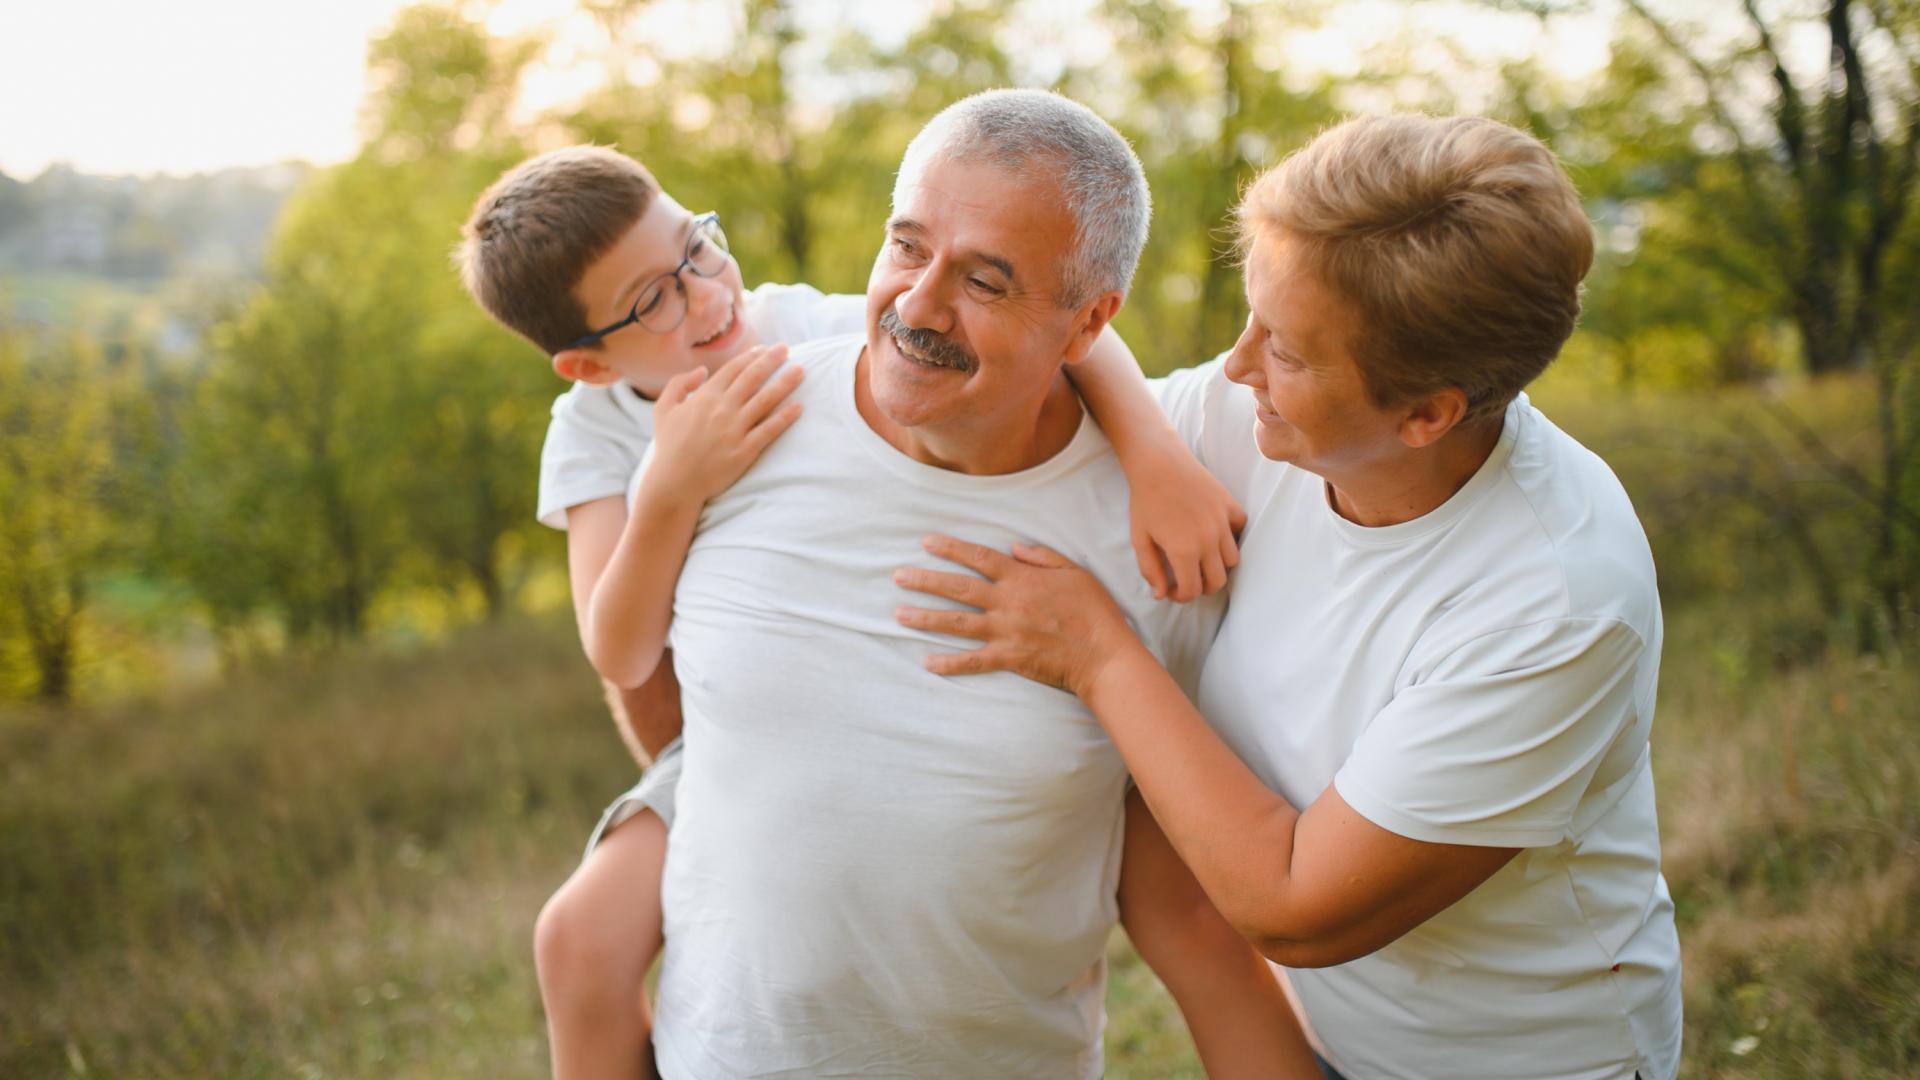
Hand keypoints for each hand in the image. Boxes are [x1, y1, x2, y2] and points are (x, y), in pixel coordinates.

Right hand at [645, 344, 802, 506]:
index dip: (751, 356)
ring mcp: (735, 429)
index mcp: (704, 397)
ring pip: (766, 399)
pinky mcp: (745, 450)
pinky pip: (770, 429)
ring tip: (801, 371)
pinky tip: (799, 406)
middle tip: (786, 349)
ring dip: (785, 382)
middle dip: (772, 360)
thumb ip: (679, 384)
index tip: (765, 349)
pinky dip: (786, 416)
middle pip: (753, 378)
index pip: (733, 369)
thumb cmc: (669, 446)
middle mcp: (722, 409)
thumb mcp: (663, 409)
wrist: (675, 483)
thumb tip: (702, 370)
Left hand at [893, 534, 1146, 697]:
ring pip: (957, 623)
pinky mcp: (1009, 658)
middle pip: (958, 588)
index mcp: (1022, 578)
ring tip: (899, 614)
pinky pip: (973, 661)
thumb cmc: (1094, 612)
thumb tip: (1013, 546)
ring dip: (926, 618)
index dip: (951, 548)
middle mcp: (1008, 602)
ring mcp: (1006, 632)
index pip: (979, 557)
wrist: (1104, 654)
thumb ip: (1042, 556)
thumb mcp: (1075, 572)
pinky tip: (927, 663)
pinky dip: (950, 663)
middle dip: (925, 580)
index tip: (926, 542)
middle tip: (897, 576)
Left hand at [1127, 444, 1245, 601]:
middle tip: (1188, 578)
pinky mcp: (1230, 505)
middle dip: (1202, 587)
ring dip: (1218, 566)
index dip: (1181, 596)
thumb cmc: (1144, 500)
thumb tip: (1162, 595)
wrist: (1159, 462)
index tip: (1172, 590)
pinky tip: (1215, 534)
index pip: (1193, 590)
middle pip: (1217, 582)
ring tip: (1202, 558)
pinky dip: (1232, 537)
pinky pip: (1240, 531)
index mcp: (1184, 551)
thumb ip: (1150, 570)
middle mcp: (1208, 540)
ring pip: (1233, 560)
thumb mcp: (1139, 538)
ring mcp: (1223, 522)